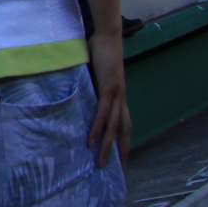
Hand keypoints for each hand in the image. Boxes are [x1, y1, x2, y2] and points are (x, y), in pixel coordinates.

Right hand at [88, 33, 131, 165]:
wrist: (108, 36)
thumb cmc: (101, 50)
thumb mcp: (96, 72)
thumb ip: (93, 83)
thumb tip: (83, 91)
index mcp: (119, 95)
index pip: (125, 123)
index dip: (124, 140)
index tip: (122, 157)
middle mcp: (121, 98)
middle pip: (124, 130)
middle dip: (121, 150)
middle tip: (118, 170)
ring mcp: (116, 95)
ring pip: (114, 127)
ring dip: (108, 146)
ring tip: (101, 163)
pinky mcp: (108, 89)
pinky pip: (103, 114)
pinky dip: (99, 129)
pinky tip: (93, 141)